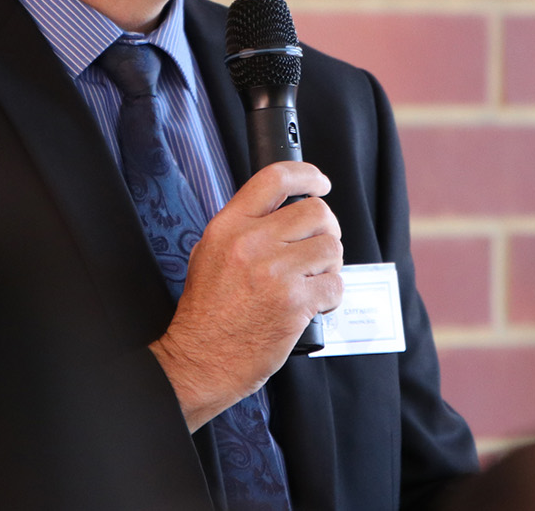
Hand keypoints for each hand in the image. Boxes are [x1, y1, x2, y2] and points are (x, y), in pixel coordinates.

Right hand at [149, 161, 344, 430]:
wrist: (200, 360)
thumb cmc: (206, 313)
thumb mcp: (208, 254)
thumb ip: (242, 229)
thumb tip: (279, 212)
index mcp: (229, 227)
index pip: (274, 179)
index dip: (306, 174)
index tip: (320, 182)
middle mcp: (252, 244)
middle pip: (315, 211)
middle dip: (326, 228)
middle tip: (320, 244)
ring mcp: (275, 273)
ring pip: (330, 247)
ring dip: (330, 263)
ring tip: (313, 278)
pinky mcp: (294, 304)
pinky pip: (335, 284)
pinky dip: (331, 294)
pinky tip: (315, 303)